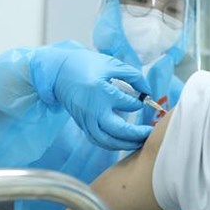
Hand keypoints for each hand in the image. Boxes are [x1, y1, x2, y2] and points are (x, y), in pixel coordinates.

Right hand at [30, 42, 153, 149]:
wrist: (59, 72)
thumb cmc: (86, 65)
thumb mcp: (111, 64)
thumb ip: (133, 76)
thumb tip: (148, 91)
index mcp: (100, 91)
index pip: (127, 104)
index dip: (139, 102)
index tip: (144, 99)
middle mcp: (92, 109)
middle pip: (117, 130)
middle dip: (136, 134)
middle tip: (150, 132)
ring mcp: (86, 120)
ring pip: (107, 140)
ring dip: (126, 144)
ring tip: (140, 141)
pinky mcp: (82, 125)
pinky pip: (98, 140)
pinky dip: (112, 144)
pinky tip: (124, 142)